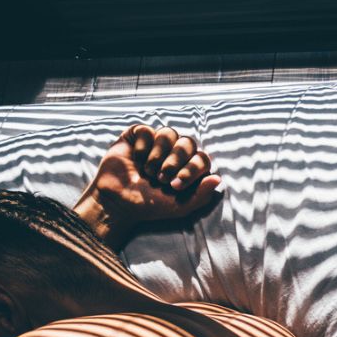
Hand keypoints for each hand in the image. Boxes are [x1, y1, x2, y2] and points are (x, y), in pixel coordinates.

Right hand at [73, 124, 221, 243]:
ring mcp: (156, 143)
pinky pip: (146, 130)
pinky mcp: (137, 136)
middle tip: (161, 178)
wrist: (118, 203)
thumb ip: (201, 195)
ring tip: (148, 171)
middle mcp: (174, 152)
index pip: (202, 158)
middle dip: (175, 161)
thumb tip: (218, 178)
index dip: (192, 169)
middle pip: (188, 142)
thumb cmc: (150, 206)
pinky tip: (136, 160)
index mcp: (188, 167)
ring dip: (159, 154)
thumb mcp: (180, 207)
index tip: (176, 185)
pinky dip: (142, 146)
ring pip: (168, 132)